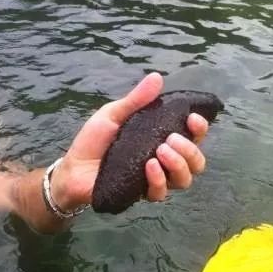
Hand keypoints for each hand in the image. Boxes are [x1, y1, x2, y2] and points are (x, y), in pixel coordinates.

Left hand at [51, 72, 208, 210]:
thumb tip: (157, 77)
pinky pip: (160, 193)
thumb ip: (135, 100)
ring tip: (160, 151)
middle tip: (171, 139)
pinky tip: (148, 166)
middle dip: (190, 149)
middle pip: (196, 162)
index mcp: (160, 139)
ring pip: (184, 180)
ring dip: (178, 164)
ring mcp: (153, 180)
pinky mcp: (139, 194)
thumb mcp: (113, 115)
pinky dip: (158, 179)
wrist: (72, 167)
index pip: (194, 138)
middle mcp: (163, 162)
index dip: (200, 130)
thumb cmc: (93, 141)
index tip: (193, 119)